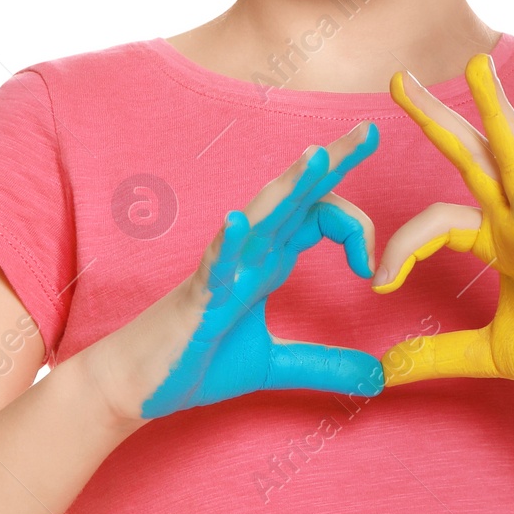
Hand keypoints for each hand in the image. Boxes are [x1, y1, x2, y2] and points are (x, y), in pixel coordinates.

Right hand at [131, 120, 384, 418]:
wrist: (135, 384)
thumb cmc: (195, 360)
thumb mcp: (273, 364)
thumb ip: (325, 365)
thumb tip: (378, 378)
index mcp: (269, 259)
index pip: (318, 215)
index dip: (357, 229)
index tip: (373, 271)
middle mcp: (249, 252)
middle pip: (296, 197)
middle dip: (331, 162)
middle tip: (369, 130)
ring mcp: (222, 269)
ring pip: (260, 217)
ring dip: (288, 186)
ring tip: (315, 156)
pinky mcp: (196, 297)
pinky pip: (212, 262)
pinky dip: (226, 242)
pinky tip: (237, 222)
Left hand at [371, 53, 513, 397]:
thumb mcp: (485, 353)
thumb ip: (436, 354)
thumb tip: (386, 371)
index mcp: (496, 236)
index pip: (436, 221)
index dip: (404, 247)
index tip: (380, 284)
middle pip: (470, 156)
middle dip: (436, 116)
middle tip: (399, 78)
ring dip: (496, 109)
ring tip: (477, 63)